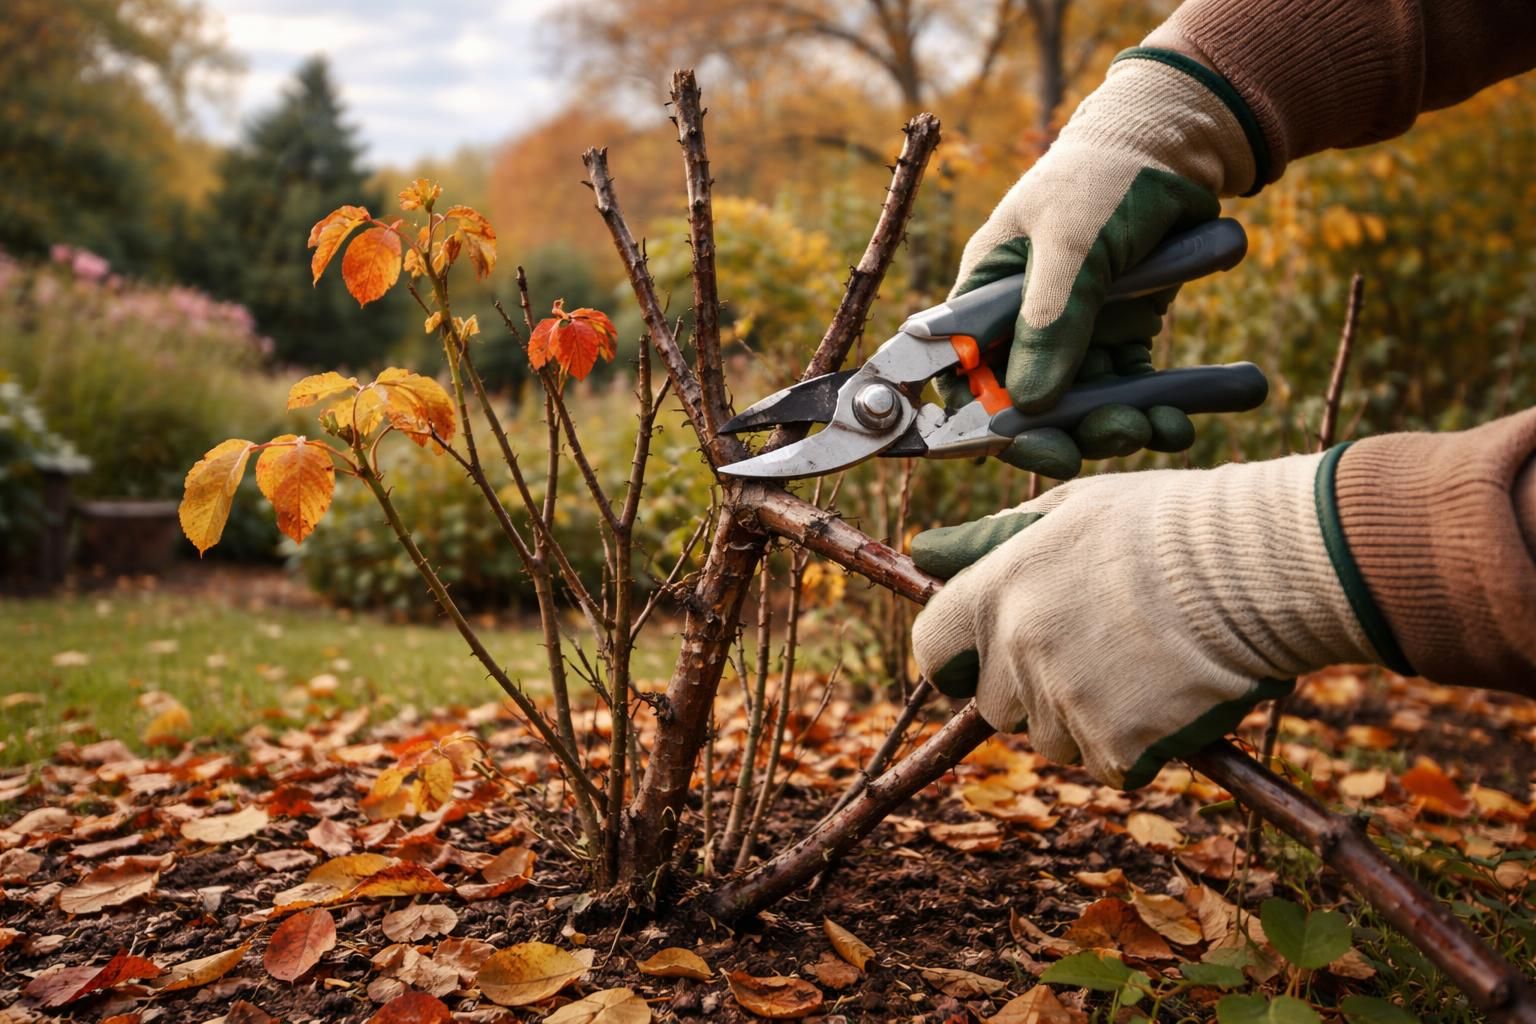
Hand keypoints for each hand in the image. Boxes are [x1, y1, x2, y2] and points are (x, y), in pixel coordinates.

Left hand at [909, 454, 1374, 787]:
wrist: (1258, 563)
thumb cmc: (1170, 524)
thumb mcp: (1071, 508)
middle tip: (1098, 652)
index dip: (962, 660)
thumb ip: (994, 541)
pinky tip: (1170, 697)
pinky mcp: (1117, 744)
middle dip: (1035, 691)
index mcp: (999, 589)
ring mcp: (1065, 700)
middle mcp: (1019, 648)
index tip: (991, 659)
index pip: (934, 650)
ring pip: (1054, 741)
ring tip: (1144, 667)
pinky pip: (1109, 764)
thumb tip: (928, 554)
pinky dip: (1138, 746)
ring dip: (1088, 720)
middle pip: (998, 706)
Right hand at [937, 48, 1263, 478]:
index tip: (1035, 447)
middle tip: (1114, 436)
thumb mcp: (1072, 244)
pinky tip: (1180, 422)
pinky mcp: (1120, 337)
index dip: (989, 424)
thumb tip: (1031, 404)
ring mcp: (1071, 334)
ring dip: (1117, 427)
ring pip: (1081, 408)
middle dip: (1069, 432)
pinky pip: (1129, 392)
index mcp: (982, 299)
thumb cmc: (1103, 178)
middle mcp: (1019, 325)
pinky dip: (1154, 412)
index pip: (966, 380)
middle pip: (1026, 407)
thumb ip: (1050, 321)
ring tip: (1159, 427)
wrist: (1176, 146)